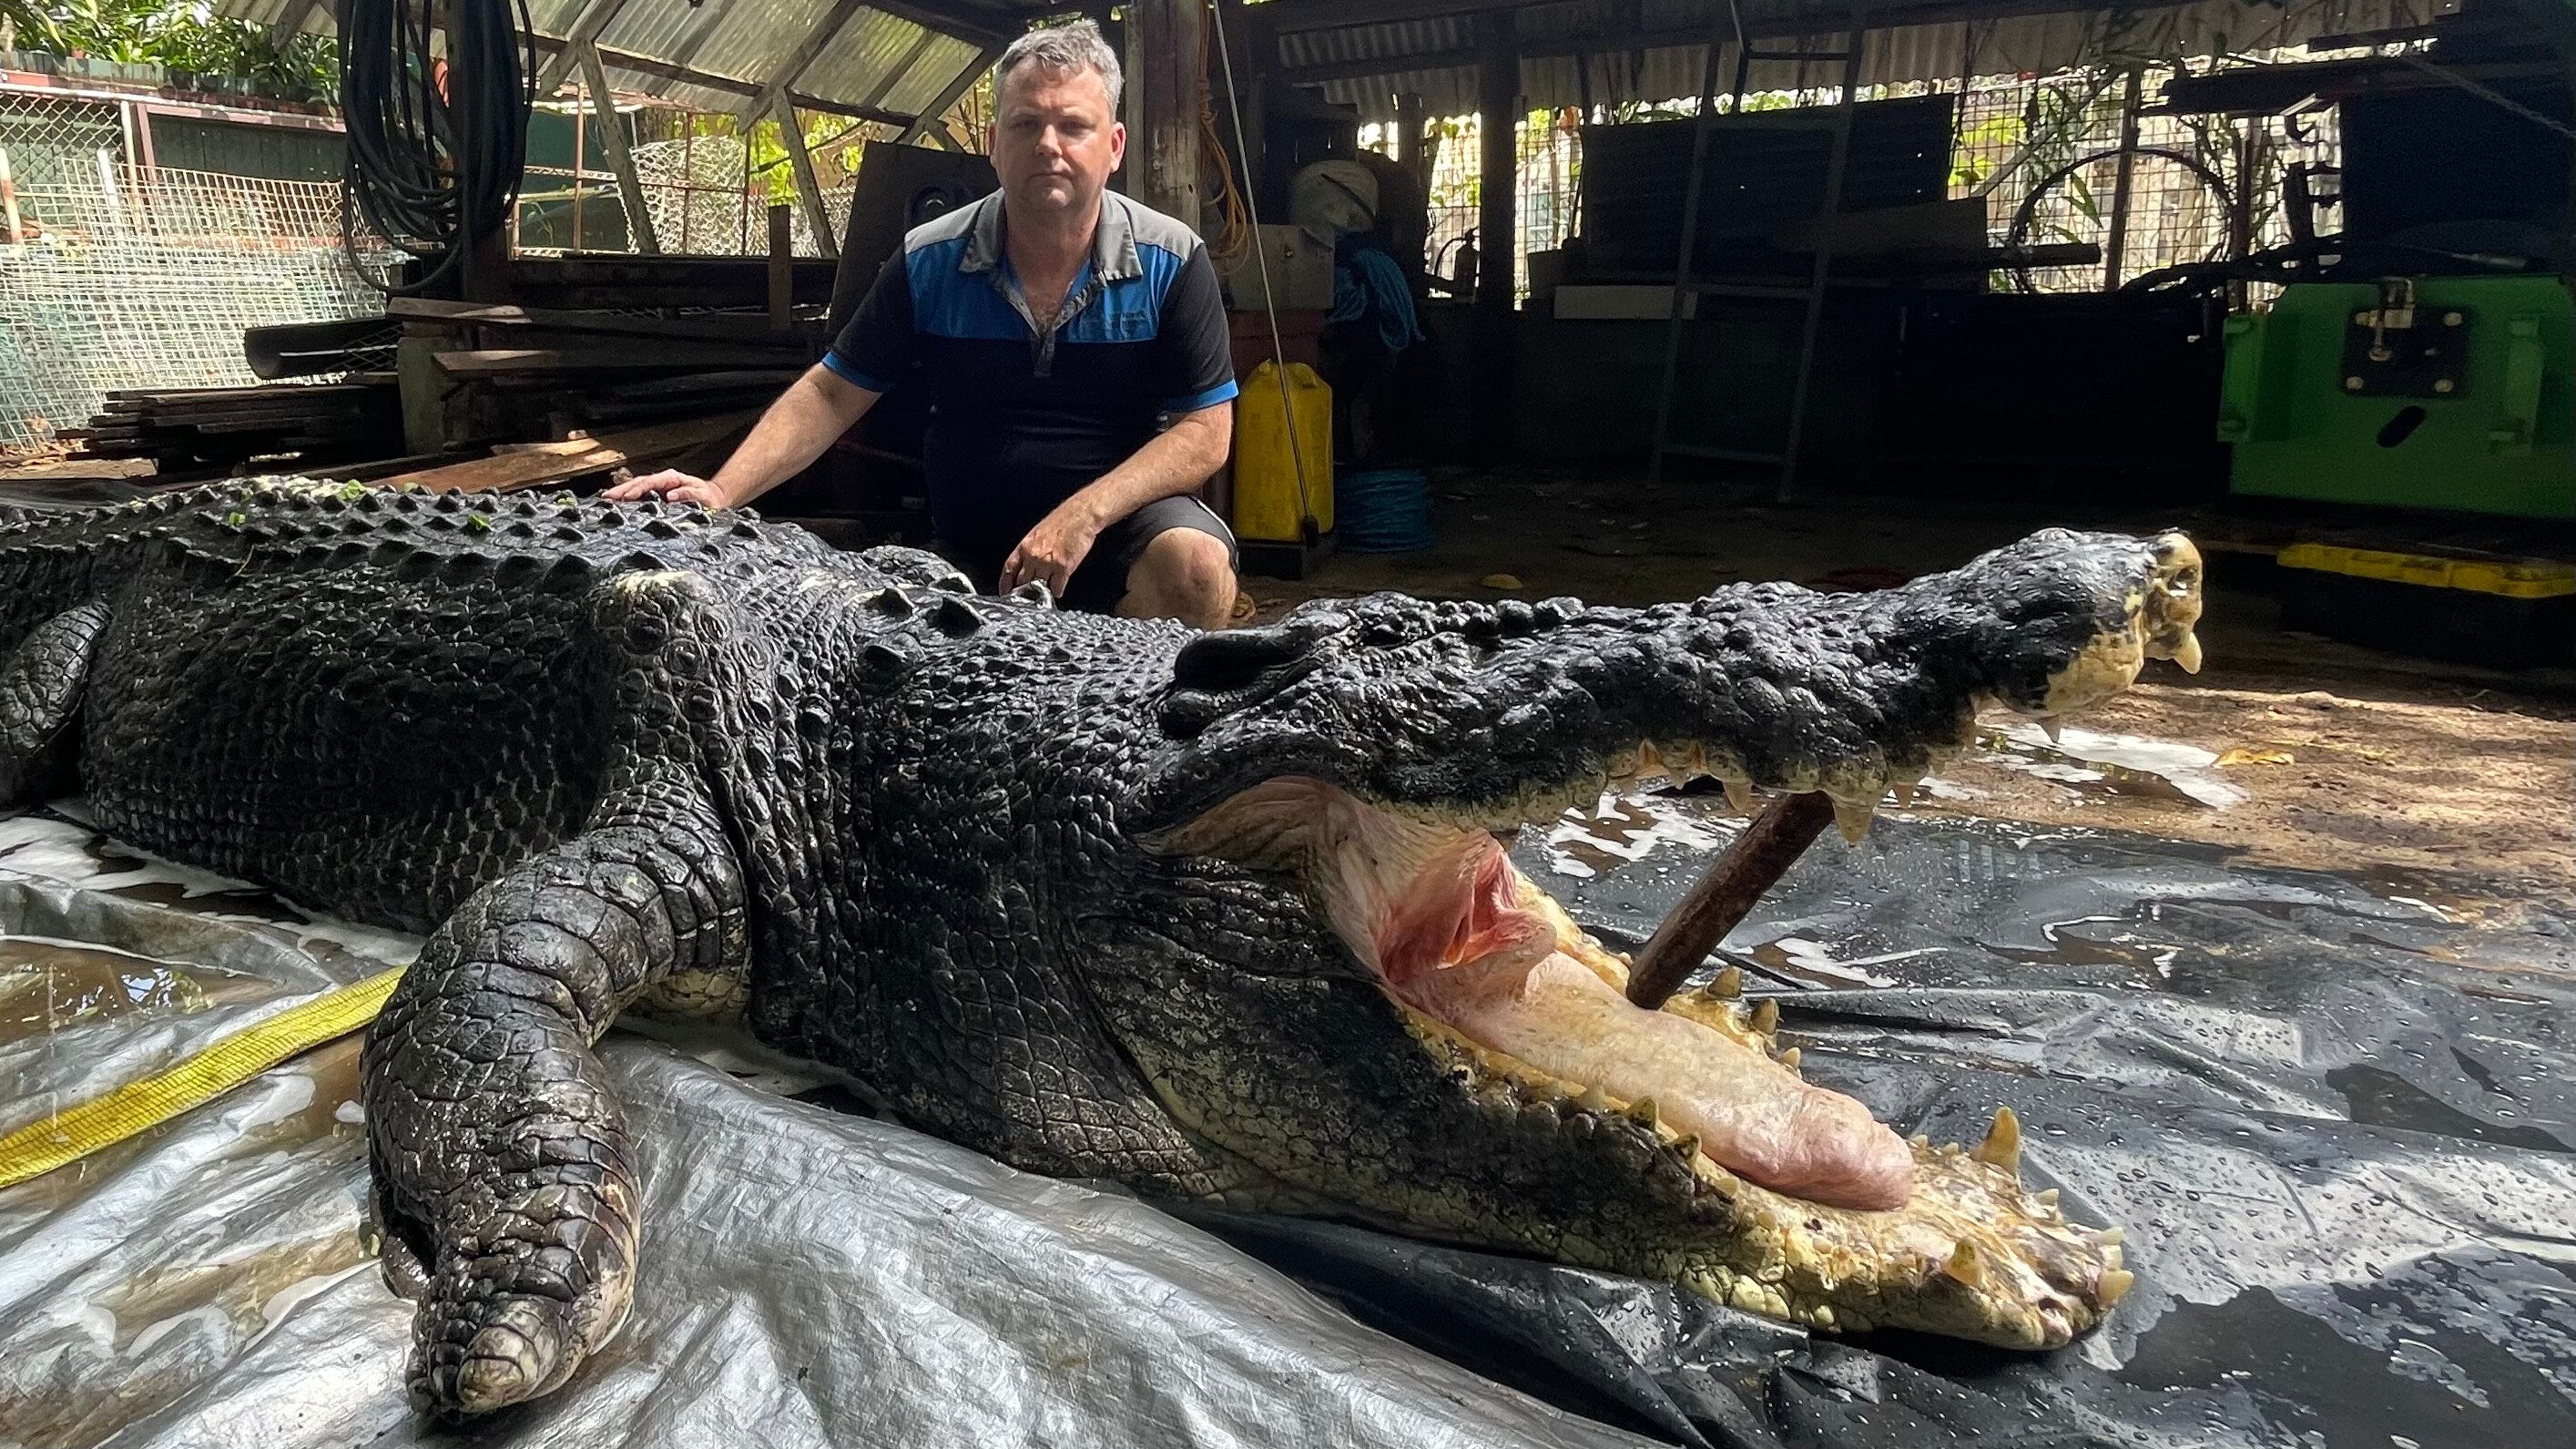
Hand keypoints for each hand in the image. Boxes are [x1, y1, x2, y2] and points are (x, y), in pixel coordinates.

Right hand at [601, 468, 729, 507]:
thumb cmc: (709, 498)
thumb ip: (688, 495)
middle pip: (638, 482)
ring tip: (606, 499)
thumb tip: (670, 496)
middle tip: (606, 497)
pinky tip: (616, 503)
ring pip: (636, 487)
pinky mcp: (657, 496)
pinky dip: (627, 498)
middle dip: (622, 489)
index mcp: (672, 479)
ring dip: (621, 493)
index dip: (637, 489)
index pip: (650, 482)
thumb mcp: (703, 496)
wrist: (714, 499)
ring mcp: (658, 488)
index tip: (626, 497)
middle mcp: (662, 481)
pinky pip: (639, 495)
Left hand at [1001, 504, 1101, 597]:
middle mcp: (1033, 556)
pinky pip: (1056, 588)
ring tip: (1044, 593)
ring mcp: (1047, 563)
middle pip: (1023, 581)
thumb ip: (1031, 549)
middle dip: (1025, 590)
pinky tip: (1058, 590)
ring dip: (1042, 593)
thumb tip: (1028, 564)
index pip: (1009, 568)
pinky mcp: (1063, 568)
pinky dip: (1057, 591)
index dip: (1005, 583)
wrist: (1081, 515)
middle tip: (1028, 596)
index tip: (1005, 592)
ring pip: (1039, 587)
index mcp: (1025, 545)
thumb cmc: (1063, 520)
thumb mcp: (1039, 532)